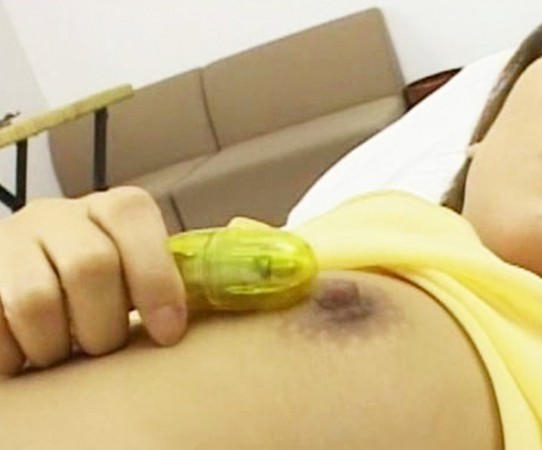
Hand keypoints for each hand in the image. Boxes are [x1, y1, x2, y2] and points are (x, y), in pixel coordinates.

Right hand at [0, 187, 186, 375]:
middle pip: (90, 266)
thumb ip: (199, 259)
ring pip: (37, 300)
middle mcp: (60, 214)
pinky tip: (27, 351)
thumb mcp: (151, 268)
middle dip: (105, 325)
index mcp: (115, 209)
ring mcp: (11, 242)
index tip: (168, 332)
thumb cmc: (107, 288)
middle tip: (104, 344)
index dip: (155, 283)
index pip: (134, 222)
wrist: (24, 284)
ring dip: (58, 344)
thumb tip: (255, 238)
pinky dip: (14, 354)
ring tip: (65, 349)